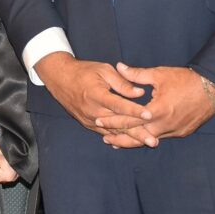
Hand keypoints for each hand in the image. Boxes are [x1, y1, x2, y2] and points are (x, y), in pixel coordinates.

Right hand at [35, 52, 151, 146]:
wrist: (60, 79)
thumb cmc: (84, 71)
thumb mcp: (103, 70)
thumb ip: (121, 82)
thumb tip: (139, 93)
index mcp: (96, 94)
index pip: (119, 105)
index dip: (135, 111)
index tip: (150, 115)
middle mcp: (93, 110)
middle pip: (119, 124)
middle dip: (138, 133)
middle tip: (154, 141)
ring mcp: (89, 119)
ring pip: (114, 131)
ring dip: (131, 138)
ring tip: (147, 143)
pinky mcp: (87, 124)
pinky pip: (105, 133)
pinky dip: (118, 138)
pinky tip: (130, 143)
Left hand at [111, 64, 214, 144]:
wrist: (212, 89)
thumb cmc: (185, 80)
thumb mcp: (159, 74)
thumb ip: (137, 74)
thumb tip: (119, 66)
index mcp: (157, 111)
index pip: (130, 119)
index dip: (113, 120)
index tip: (100, 120)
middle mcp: (165, 125)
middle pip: (137, 136)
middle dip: (120, 137)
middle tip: (104, 138)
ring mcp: (174, 131)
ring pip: (149, 139)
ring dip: (133, 141)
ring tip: (117, 142)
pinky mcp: (181, 133)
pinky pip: (161, 137)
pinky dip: (148, 137)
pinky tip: (141, 137)